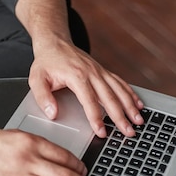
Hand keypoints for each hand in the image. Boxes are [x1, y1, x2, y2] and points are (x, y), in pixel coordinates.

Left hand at [28, 38, 144, 137]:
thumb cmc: (46, 62)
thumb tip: (52, 113)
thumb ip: (42, 97)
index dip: (96, 119)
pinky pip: (120, 83)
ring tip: (139, 121)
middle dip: (121, 117)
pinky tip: (138, 104)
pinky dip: (131, 94)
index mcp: (77, 76)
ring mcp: (100, 71)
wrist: (55, 42)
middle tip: (129, 132)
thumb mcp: (36, 79)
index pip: (89, 102)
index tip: (102, 133)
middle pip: (110, 98)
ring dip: (130, 106)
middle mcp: (92, 73)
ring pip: (119, 91)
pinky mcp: (103, 71)